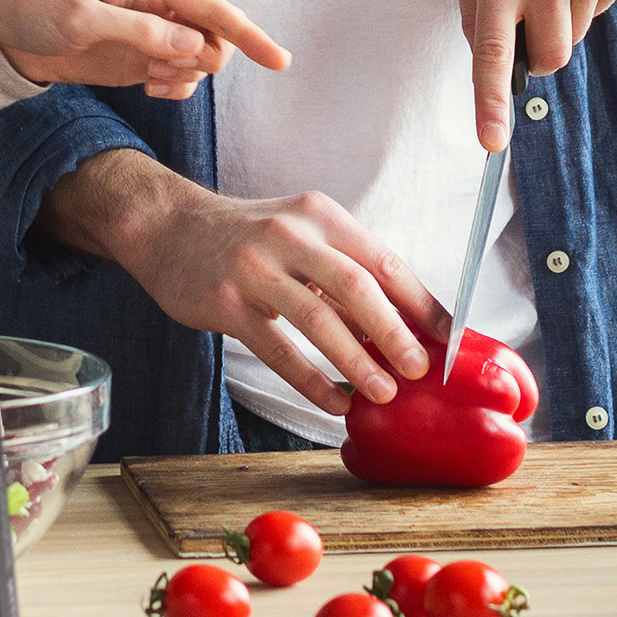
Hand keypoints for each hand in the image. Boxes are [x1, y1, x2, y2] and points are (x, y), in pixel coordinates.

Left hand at [0, 0, 289, 101]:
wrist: (2, 33)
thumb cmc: (35, 11)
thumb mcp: (81, 21)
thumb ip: (139, 33)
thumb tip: (193, 46)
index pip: (212, 8)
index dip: (248, 34)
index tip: (280, 61)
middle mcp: (156, 6)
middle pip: (213, 38)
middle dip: (203, 62)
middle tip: (162, 73)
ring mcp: (149, 34)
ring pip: (197, 61)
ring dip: (184, 78)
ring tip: (147, 80)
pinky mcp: (138, 58)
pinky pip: (177, 76)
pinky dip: (173, 88)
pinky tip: (149, 88)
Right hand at [33, 148, 444, 414]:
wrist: (167, 227)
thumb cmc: (247, 237)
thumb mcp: (299, 234)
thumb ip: (342, 272)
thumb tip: (404, 326)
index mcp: (319, 214)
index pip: (383, 260)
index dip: (420, 302)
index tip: (448, 338)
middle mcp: (288, 233)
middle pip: (356, 286)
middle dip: (395, 333)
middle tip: (419, 370)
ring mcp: (254, 267)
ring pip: (318, 319)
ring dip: (356, 361)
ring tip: (382, 393)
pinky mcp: (225, 302)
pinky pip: (277, 349)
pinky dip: (310, 380)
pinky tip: (333, 402)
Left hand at [452, 0, 616, 150]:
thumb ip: (471, 0)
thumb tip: (484, 57)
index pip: (493, 49)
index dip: (490, 100)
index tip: (490, 142)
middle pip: (548, 59)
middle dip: (538, 53)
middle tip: (529, 12)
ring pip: (573, 39)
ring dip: (560, 20)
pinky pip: (599, 13)